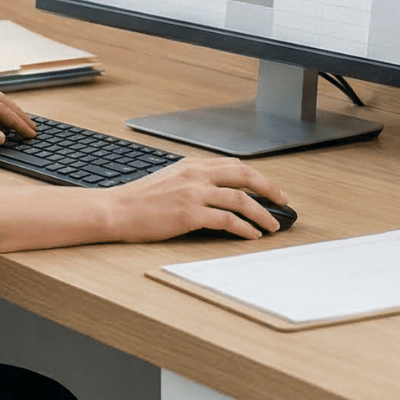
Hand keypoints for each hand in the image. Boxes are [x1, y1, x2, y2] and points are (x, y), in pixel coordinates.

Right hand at [104, 157, 288, 240]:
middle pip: (244, 176)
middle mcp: (196, 175)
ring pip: (240, 199)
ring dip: (262, 213)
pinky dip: (244, 228)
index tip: (269, 188)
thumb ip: (193, 181)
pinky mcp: (190, 214)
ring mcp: (193, 194)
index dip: (257, 177)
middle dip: (269, 188)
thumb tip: (216, 192)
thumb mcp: (168, 179)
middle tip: (283, 201)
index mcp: (192, 165)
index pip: (233, 166)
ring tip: (272, 225)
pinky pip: (227, 220)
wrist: (116, 210)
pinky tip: (251, 235)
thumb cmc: (138, 200)